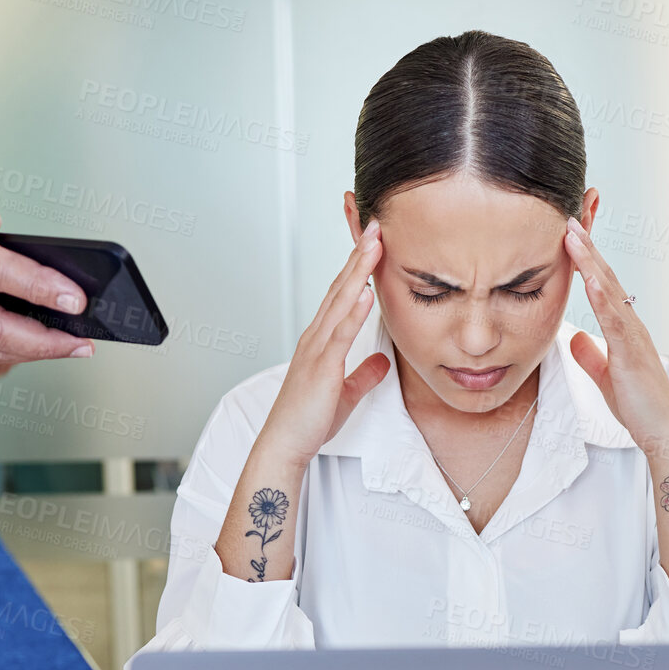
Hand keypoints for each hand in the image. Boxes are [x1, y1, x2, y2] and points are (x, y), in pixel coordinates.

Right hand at [254, 220, 390, 465]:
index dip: (358, 267)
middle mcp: (315, 337)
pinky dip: (354, 310)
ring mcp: (316, 349)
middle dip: (359, 255)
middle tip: (376, 225)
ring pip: (340, 301)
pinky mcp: (321, 366)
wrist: (285, 444)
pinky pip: (340, 333)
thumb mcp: (345, 393)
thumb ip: (364, 374)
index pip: (341, 294)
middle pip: (340, 286)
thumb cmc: (309, 421)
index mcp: (321, 340)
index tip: (374, 243)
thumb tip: (382, 361)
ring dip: (358, 270)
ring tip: (375, 243)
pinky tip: (366, 290)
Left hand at [563, 218, 668, 449]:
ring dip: (590, 260)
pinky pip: (615, 318)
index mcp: (623, 328)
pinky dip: (600, 295)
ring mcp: (633, 335)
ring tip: (572, 232)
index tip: (571, 232)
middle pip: (605, 276)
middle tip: (571, 215)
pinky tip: (588, 277)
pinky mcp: (632, 352)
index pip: (601, 285)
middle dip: (587, 245)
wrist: (664, 432)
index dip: (586, 258)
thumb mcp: (607, 377)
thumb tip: (573, 339)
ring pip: (609, 289)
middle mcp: (630, 324)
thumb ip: (591, 356)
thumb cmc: (640, 407)